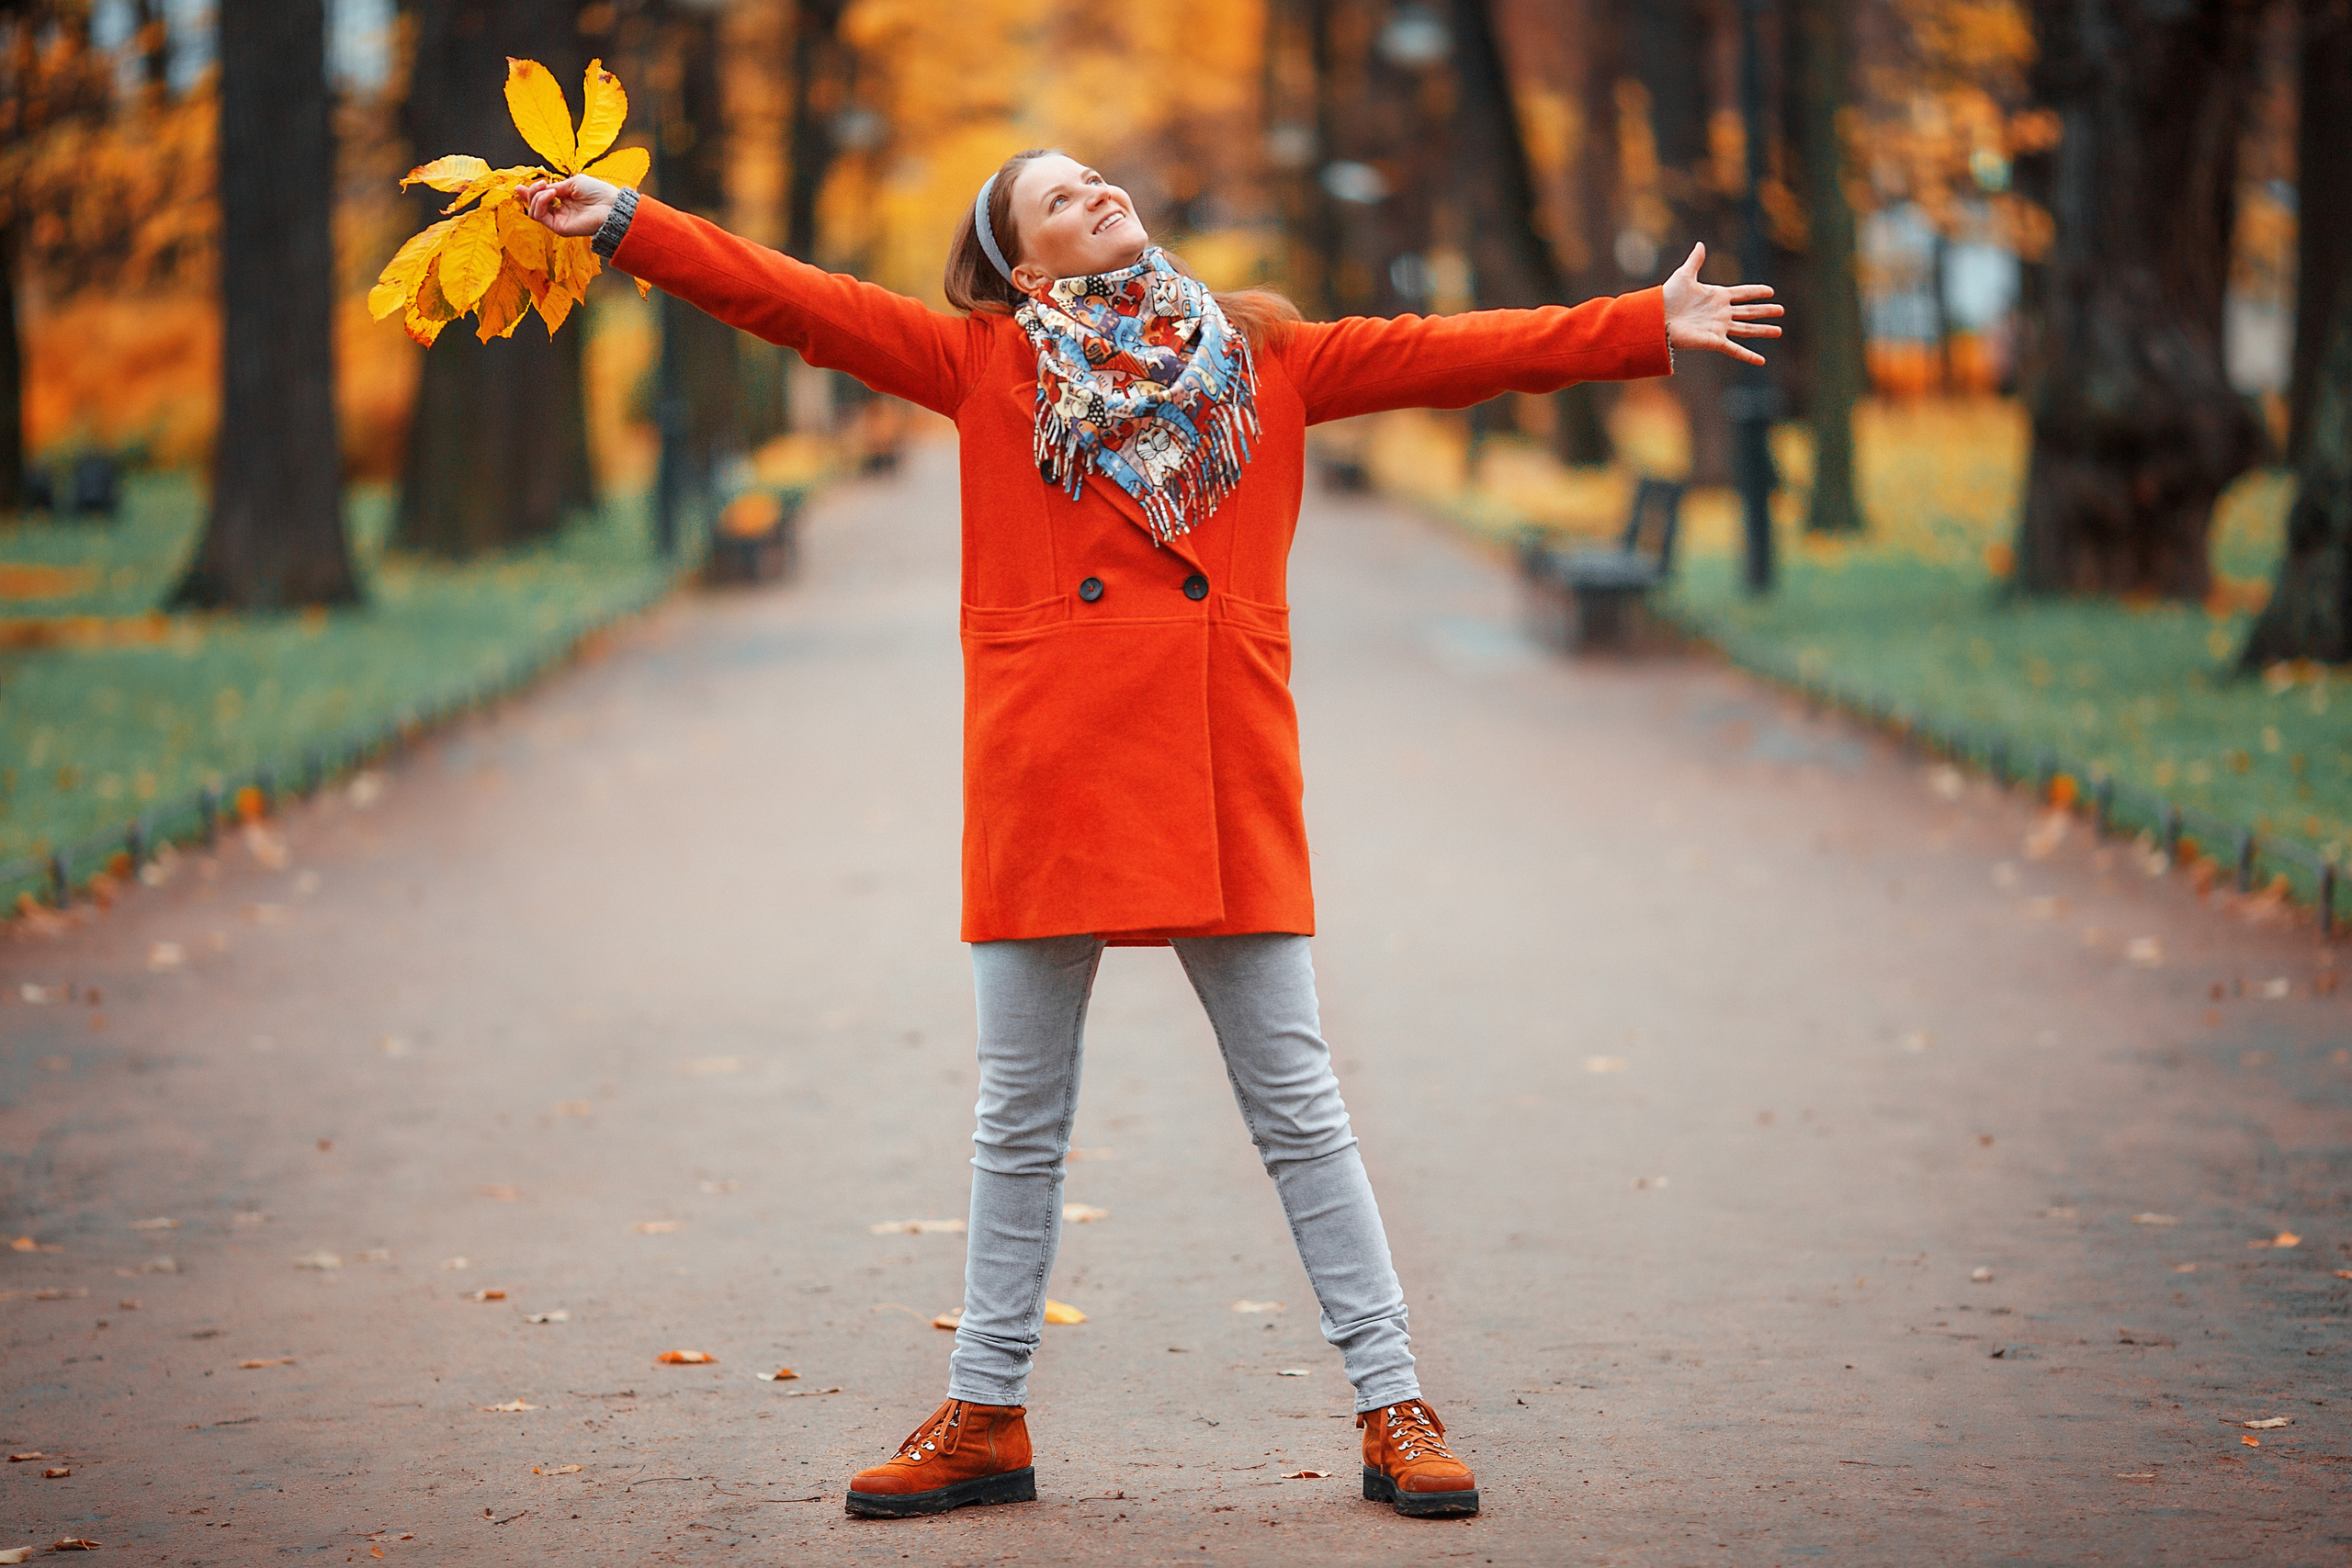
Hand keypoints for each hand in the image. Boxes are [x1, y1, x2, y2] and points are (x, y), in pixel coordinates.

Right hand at [518, 173, 619, 237]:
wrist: (610, 205)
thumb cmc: (597, 192)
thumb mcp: (572, 183)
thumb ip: (554, 187)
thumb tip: (540, 187)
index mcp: (563, 201)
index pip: (540, 199)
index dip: (528, 193)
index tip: (518, 187)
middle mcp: (559, 212)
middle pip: (533, 205)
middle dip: (531, 192)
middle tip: (542, 184)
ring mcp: (559, 221)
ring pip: (533, 211)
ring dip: (537, 196)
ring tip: (550, 189)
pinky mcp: (560, 228)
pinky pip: (540, 216)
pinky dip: (542, 201)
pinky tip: (552, 194)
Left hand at [1661, 242, 1782, 366]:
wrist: (1657, 318)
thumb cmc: (1668, 297)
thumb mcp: (1684, 275)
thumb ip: (1695, 261)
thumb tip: (1700, 244)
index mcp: (1717, 296)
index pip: (1742, 293)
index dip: (1756, 292)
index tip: (1770, 291)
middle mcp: (1721, 312)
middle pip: (1748, 311)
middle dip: (1765, 311)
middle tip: (1781, 310)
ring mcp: (1719, 327)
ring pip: (1746, 329)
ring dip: (1762, 330)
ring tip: (1779, 331)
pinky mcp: (1714, 341)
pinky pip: (1735, 349)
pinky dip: (1748, 355)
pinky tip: (1762, 361)